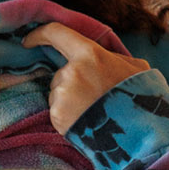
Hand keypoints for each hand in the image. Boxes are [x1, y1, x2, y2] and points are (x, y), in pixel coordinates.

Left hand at [21, 23, 150, 135]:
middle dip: (72, 82)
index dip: (40, 34)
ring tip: (93, 112)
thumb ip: (114, 57)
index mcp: (91, 54)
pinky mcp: (57, 116)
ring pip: (57, 92)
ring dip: (70, 100)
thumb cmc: (140, 100)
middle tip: (95, 98)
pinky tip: (85, 122)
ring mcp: (62, 95)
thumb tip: (106, 55)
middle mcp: (72, 72)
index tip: (28, 39)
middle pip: (60, 72)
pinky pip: (57, 110)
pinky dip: (67, 116)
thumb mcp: (136, 68)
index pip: (57, 33)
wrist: (138, 136)